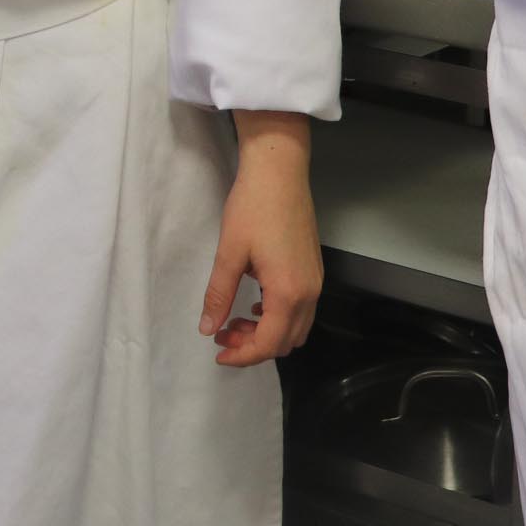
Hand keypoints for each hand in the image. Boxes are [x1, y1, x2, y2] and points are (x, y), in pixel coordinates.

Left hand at [201, 113, 321, 367]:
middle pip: (286, 341)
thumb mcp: (229, 252)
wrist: (280, 169)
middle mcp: (310, 292)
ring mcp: (316, 280)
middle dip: (254, 346)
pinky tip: (257, 300)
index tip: (218, 352)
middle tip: (224, 332)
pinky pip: (302, 309)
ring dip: (269, 332)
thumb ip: (219, 294)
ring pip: (297, 327)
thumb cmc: (253, 207)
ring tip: (238, 317)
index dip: (242, 356)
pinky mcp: (315, 267)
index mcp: (288, 292)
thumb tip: (208, 329)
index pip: (268, 343)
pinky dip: (280, 316)